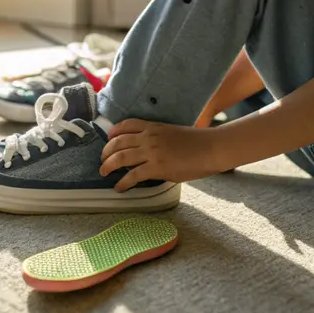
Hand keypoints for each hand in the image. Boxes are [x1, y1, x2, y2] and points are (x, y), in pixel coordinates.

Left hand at [100, 119, 223, 191]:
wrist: (210, 148)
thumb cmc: (197, 142)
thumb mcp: (173, 132)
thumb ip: (158, 138)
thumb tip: (149, 149)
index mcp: (153, 127)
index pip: (126, 125)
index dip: (114, 132)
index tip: (109, 139)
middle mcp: (148, 137)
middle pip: (118, 142)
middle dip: (106, 152)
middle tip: (103, 161)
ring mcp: (151, 152)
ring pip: (120, 158)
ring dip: (108, 166)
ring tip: (103, 173)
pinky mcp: (156, 167)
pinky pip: (132, 175)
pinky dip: (123, 182)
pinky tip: (119, 188)